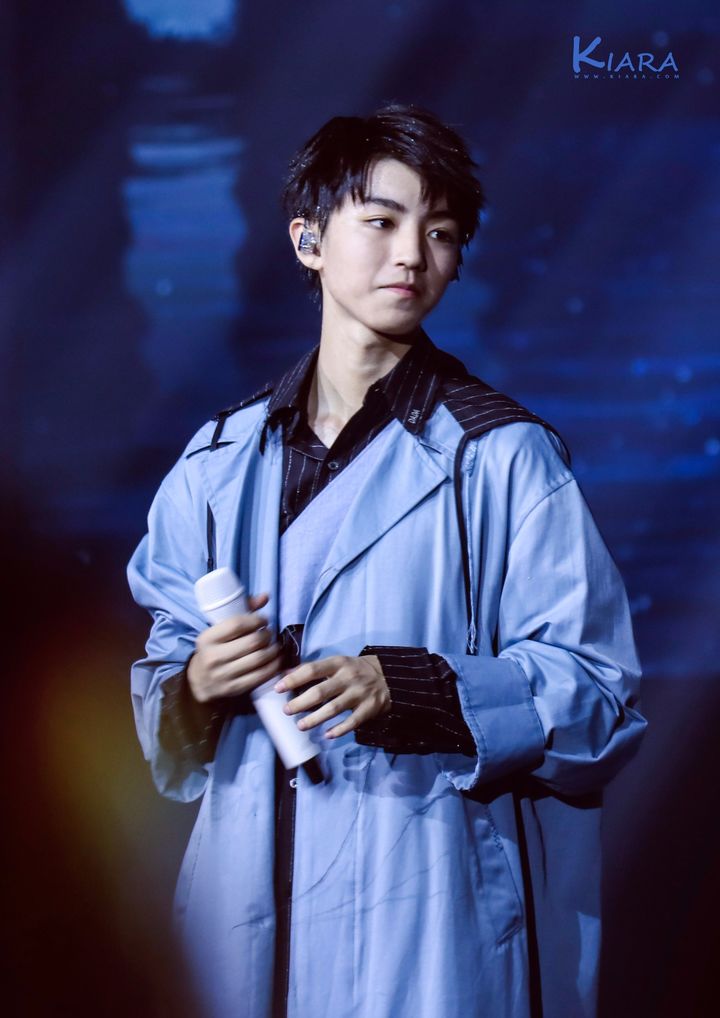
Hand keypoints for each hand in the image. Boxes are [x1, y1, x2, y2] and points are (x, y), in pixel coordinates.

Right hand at [187, 593, 283, 702]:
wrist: (200, 681)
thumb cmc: (214, 648)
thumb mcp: (218, 630)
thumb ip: (241, 611)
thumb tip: (265, 596)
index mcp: (207, 639)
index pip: (236, 625)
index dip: (255, 620)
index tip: (263, 620)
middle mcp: (213, 657)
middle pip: (251, 642)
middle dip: (267, 635)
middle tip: (270, 633)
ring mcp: (223, 675)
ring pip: (258, 659)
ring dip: (273, 650)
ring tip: (274, 645)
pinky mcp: (234, 688)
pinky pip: (260, 676)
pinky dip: (273, 666)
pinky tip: (276, 659)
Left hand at [275, 655, 390, 738]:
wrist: (389, 676)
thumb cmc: (355, 670)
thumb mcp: (337, 663)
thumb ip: (312, 669)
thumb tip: (285, 673)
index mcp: (338, 664)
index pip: (312, 670)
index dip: (294, 679)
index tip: (278, 688)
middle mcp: (348, 678)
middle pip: (321, 691)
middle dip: (301, 703)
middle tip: (287, 710)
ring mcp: (359, 694)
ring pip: (334, 708)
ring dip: (315, 718)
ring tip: (300, 725)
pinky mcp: (369, 708)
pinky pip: (352, 722)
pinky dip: (339, 730)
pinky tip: (327, 735)